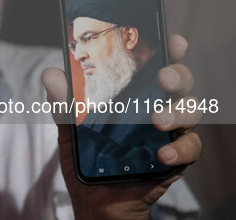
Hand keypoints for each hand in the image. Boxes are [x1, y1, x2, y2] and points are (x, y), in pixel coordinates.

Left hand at [41, 34, 201, 219]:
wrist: (95, 200)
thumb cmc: (87, 156)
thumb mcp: (69, 127)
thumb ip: (63, 103)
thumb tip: (50, 75)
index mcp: (134, 92)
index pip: (155, 63)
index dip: (167, 48)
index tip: (170, 40)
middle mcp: (156, 105)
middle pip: (179, 82)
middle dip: (176, 75)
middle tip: (162, 79)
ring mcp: (169, 132)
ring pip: (190, 110)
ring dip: (177, 112)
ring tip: (156, 120)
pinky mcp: (176, 158)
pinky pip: (190, 148)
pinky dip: (180, 149)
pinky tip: (162, 153)